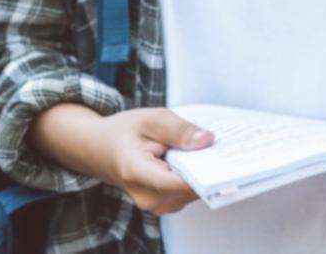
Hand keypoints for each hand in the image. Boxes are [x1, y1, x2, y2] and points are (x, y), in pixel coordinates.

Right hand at [89, 107, 213, 214]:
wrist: (101, 150)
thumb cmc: (124, 132)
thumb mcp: (150, 119)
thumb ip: (178, 130)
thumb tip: (208, 140)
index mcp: (136, 173)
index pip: (176, 183)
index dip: (202, 174)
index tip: (224, 160)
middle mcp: (148, 197)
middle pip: (189, 187)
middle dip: (205, 167)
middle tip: (217, 144)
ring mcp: (157, 205)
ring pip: (193, 191)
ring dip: (201, 172)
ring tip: (202, 147)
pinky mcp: (166, 204)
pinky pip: (189, 192)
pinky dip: (194, 176)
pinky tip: (193, 158)